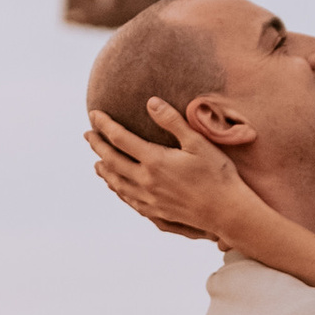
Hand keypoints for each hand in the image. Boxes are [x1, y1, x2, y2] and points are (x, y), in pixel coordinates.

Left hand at [87, 100, 261, 247]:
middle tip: (87, 135)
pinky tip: (116, 187)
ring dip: (104, 170)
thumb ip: (172, 121)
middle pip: (111, 161)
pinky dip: (117, 190)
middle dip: (97, 146)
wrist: (227, 212)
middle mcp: (146, 181)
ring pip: (116, 183)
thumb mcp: (198, 142)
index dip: (105, 125)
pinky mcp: (156, 212)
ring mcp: (149, 199)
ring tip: (96, 162)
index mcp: (155, 161)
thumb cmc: (217, 174)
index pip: (120, 139)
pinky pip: (128, 199)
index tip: (94, 114)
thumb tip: (151, 102)